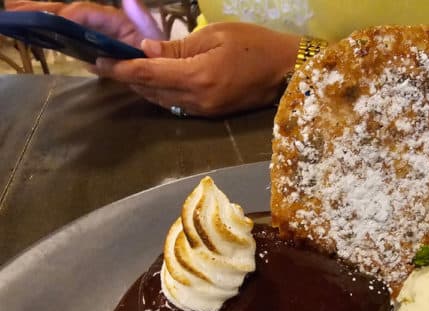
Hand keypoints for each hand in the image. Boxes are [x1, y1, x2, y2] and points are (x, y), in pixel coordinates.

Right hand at [7, 0, 162, 46]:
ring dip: (41, 22)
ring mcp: (98, 41)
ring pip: (65, 28)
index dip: (64, 13)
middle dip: (40, 10)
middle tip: (12, 10)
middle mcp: (101, 26)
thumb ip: (140, 17)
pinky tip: (37, 39)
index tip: (48, 19)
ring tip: (16, 19)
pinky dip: (55, 41)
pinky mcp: (98, 55)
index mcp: (113, 19)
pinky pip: (73, 46)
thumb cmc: (161, 50)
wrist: (168, 72)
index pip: (83, 12)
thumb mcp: (152, 33)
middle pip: (67, 15)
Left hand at [93, 23, 300, 116]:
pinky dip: (160, 93)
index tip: (98, 62)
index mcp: (197, 77)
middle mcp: (197, 100)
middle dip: (127, 79)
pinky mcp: (211, 114)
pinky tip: (154, 82)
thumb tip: (147, 50)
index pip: (148, 74)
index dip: (120, 69)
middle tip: (106, 64)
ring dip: (142, 88)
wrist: (288, 72)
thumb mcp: (216, 35)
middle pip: (151, 91)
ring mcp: (205, 110)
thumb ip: (179, 46)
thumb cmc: (255, 45)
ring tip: (125, 72)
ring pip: (162, 100)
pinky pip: (177, 104)